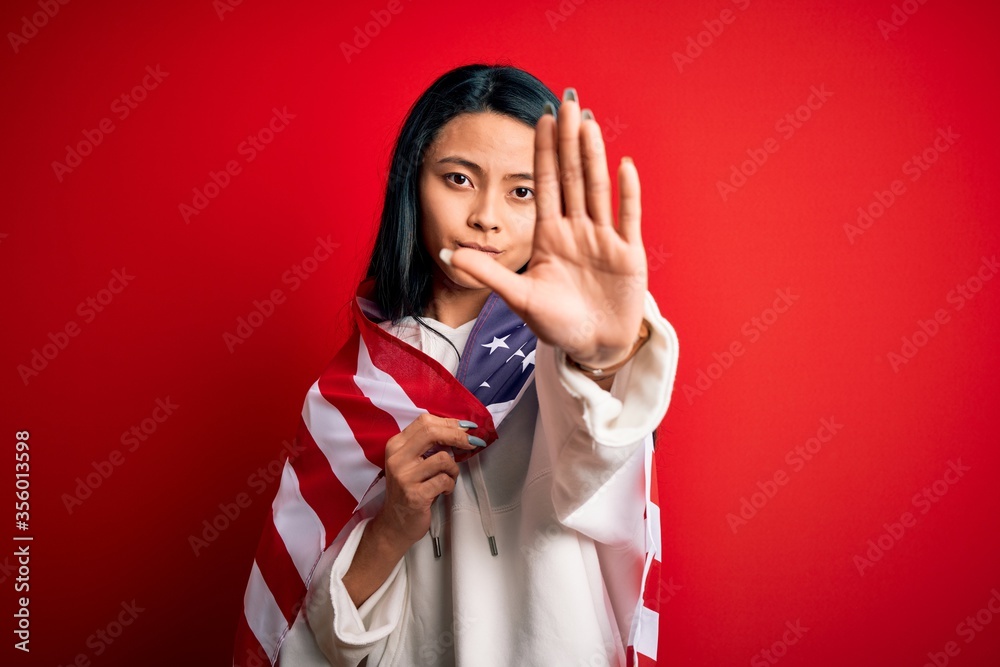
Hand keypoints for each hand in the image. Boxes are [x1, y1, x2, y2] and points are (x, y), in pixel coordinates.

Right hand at [371, 414, 481, 552]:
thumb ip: (429, 444)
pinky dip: (450, 485)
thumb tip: (462, 429)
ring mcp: (404, 477)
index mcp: (396, 445)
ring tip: (449, 478)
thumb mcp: (412, 462)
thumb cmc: (410, 489)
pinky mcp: (415, 495)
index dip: (450, 422)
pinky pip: (444, 481)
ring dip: (453, 468)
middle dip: (458, 436)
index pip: (425, 421)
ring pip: (442, 458)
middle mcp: (397, 458)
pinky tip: (444, 491)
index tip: (467, 428)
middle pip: (432, 432)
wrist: (395, 524)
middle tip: (473, 443)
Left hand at [444, 87, 647, 367]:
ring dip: (593, 156)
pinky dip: (627, 193)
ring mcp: (603, 239)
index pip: (546, 186)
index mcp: (550, 236)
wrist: (594, 348)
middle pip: (572, 177)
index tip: (540, 118)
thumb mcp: (519, 298)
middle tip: (567, 101)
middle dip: (568, 140)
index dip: (543, 152)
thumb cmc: (557, 323)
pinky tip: (624, 165)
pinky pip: (627, 217)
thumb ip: (488, 273)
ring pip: (597, 189)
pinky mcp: (628, 254)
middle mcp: (577, 230)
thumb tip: (447, 254)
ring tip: (588, 122)